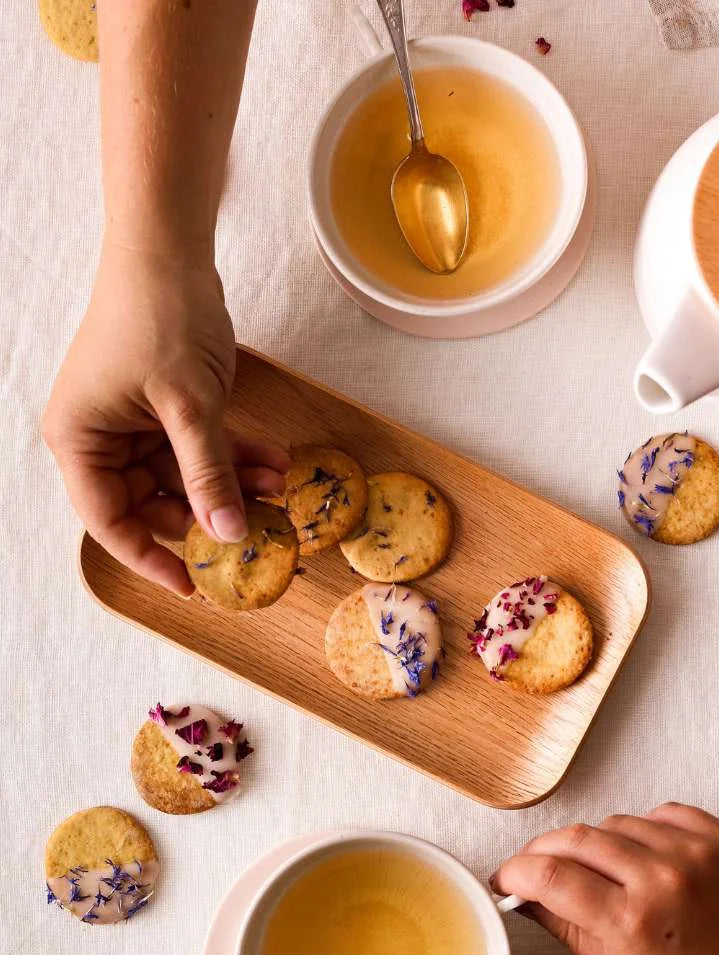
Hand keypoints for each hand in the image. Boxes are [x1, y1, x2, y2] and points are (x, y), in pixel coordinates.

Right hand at [42, 244, 290, 593]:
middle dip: (210, 512)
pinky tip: (276, 462)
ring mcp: (135, 423)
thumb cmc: (158, 317)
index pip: (109, 521)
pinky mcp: (167, 408)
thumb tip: (228, 534)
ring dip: (233, 482)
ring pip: (186, 477)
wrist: (170, 250)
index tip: (195, 583)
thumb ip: (208, 473)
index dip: (151, 557)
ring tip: (280, 487)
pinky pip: (201, 448)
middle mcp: (102, 438)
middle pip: (153, 503)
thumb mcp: (189, 405)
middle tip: (260, 527)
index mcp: (80, 441)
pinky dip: (236, 455)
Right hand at [492, 804, 718, 954]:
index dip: (516, 874)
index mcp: (635, 923)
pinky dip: (642, 830)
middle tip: (534, 869)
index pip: (550, 876)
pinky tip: (642, 857)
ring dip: (595, 843)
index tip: (506, 881)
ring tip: (599, 872)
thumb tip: (527, 898)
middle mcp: (664, 876)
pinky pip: (661, 814)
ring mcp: (697, 850)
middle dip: (544, 852)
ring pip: (616, 822)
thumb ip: (570, 928)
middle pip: (577, 839)